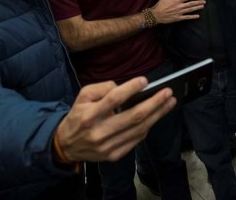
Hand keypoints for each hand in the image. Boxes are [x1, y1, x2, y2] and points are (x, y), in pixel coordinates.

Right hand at [56, 77, 175, 162]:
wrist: (66, 145)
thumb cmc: (79, 116)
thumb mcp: (83, 96)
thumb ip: (102, 88)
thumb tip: (125, 87)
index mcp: (90, 115)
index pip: (113, 99)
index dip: (130, 89)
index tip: (145, 80)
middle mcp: (100, 132)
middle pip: (133, 116)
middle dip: (154, 103)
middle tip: (168, 92)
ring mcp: (108, 146)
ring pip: (139, 129)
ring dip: (158, 114)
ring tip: (169, 102)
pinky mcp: (114, 155)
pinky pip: (136, 139)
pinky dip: (148, 126)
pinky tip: (156, 116)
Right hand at [152, 0, 205, 24]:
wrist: (156, 15)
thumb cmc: (161, 5)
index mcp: (177, 0)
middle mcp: (179, 6)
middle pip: (191, 4)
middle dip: (198, 2)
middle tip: (204, 1)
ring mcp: (179, 13)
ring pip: (190, 10)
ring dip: (197, 8)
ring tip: (202, 6)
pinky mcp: (178, 18)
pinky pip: (187, 17)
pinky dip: (192, 17)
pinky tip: (197, 16)